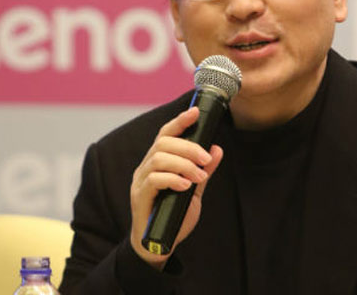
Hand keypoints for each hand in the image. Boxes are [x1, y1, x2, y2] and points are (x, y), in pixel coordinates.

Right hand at [129, 107, 223, 268]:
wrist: (159, 243)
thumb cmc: (174, 215)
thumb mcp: (195, 190)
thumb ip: (204, 170)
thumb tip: (217, 149)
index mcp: (158, 160)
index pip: (166, 133)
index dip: (180, 121)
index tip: (196, 112)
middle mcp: (146, 166)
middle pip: (163, 142)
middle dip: (188, 147)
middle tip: (205, 159)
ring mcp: (140, 181)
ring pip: (158, 157)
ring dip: (184, 164)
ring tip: (199, 176)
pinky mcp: (139, 197)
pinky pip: (154, 179)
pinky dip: (173, 179)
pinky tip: (186, 186)